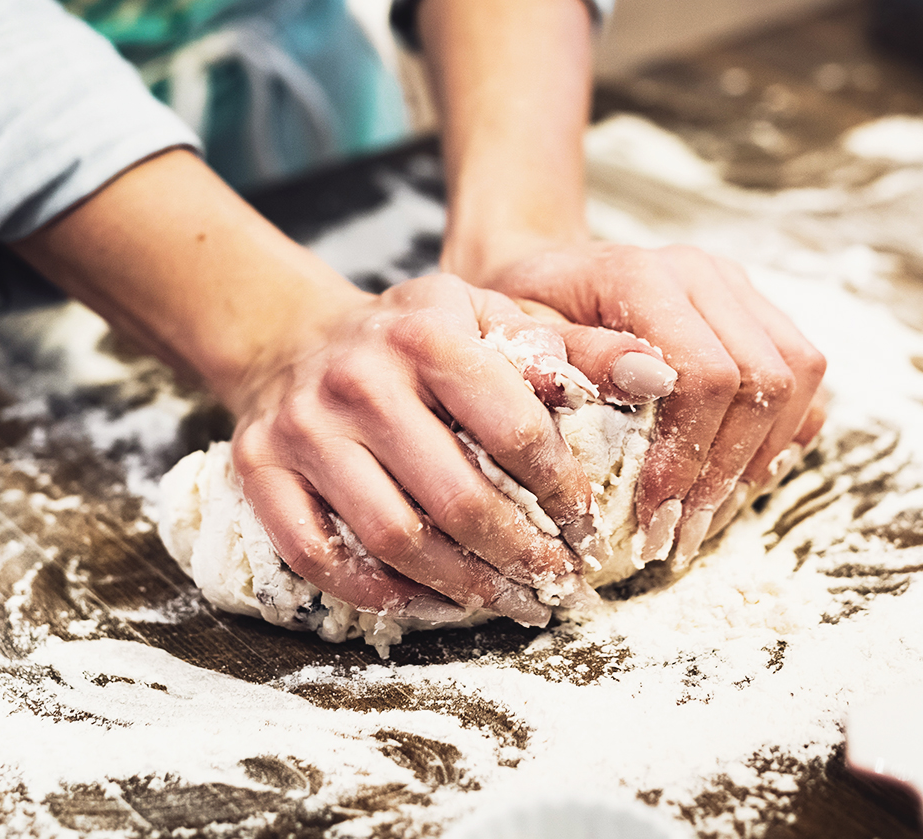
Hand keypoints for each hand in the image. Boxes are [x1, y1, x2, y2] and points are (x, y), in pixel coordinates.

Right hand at [11, 152, 668, 623]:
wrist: (296, 339)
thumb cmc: (415, 338)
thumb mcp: (492, 317)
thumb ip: (575, 348)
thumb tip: (662, 374)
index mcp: (429, 329)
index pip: (517, 430)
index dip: (564, 495)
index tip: (590, 533)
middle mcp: (360, 376)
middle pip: (456, 498)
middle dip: (519, 557)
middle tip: (557, 588)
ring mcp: (304, 426)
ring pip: (392, 537)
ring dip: (460, 588)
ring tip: (507, 603)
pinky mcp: (260, 468)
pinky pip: (320, 556)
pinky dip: (379, 594)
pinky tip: (427, 604)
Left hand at [479, 241, 827, 568]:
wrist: (543, 280)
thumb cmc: (521, 318)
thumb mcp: (520, 340)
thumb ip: (577, 357)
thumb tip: (650, 382)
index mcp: (643, 275)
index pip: (705, 373)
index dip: (689, 455)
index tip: (654, 516)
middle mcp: (702, 273)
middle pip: (763, 379)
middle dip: (727, 471)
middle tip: (681, 535)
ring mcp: (736, 287)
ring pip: (799, 375)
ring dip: (762, 458)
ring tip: (708, 515)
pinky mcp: (756, 310)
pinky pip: (804, 375)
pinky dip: (782, 433)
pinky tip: (735, 478)